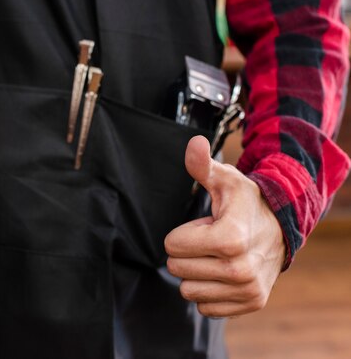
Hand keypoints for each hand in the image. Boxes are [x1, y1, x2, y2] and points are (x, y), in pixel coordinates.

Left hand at [164, 136, 285, 317]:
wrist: (280, 228)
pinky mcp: (251, 303)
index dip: (182, 233)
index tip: (204, 226)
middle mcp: (240, 269)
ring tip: (217, 256)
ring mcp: (247, 289)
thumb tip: (194, 144)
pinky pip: (205, 307)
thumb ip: (203, 165)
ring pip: (188, 291)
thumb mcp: (225, 180)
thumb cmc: (246, 203)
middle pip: (177, 269)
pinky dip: (209, 291)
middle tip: (209, 242)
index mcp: (229, 238)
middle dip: (187, 253)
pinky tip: (222, 273)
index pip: (172, 246)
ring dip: (196, 274)